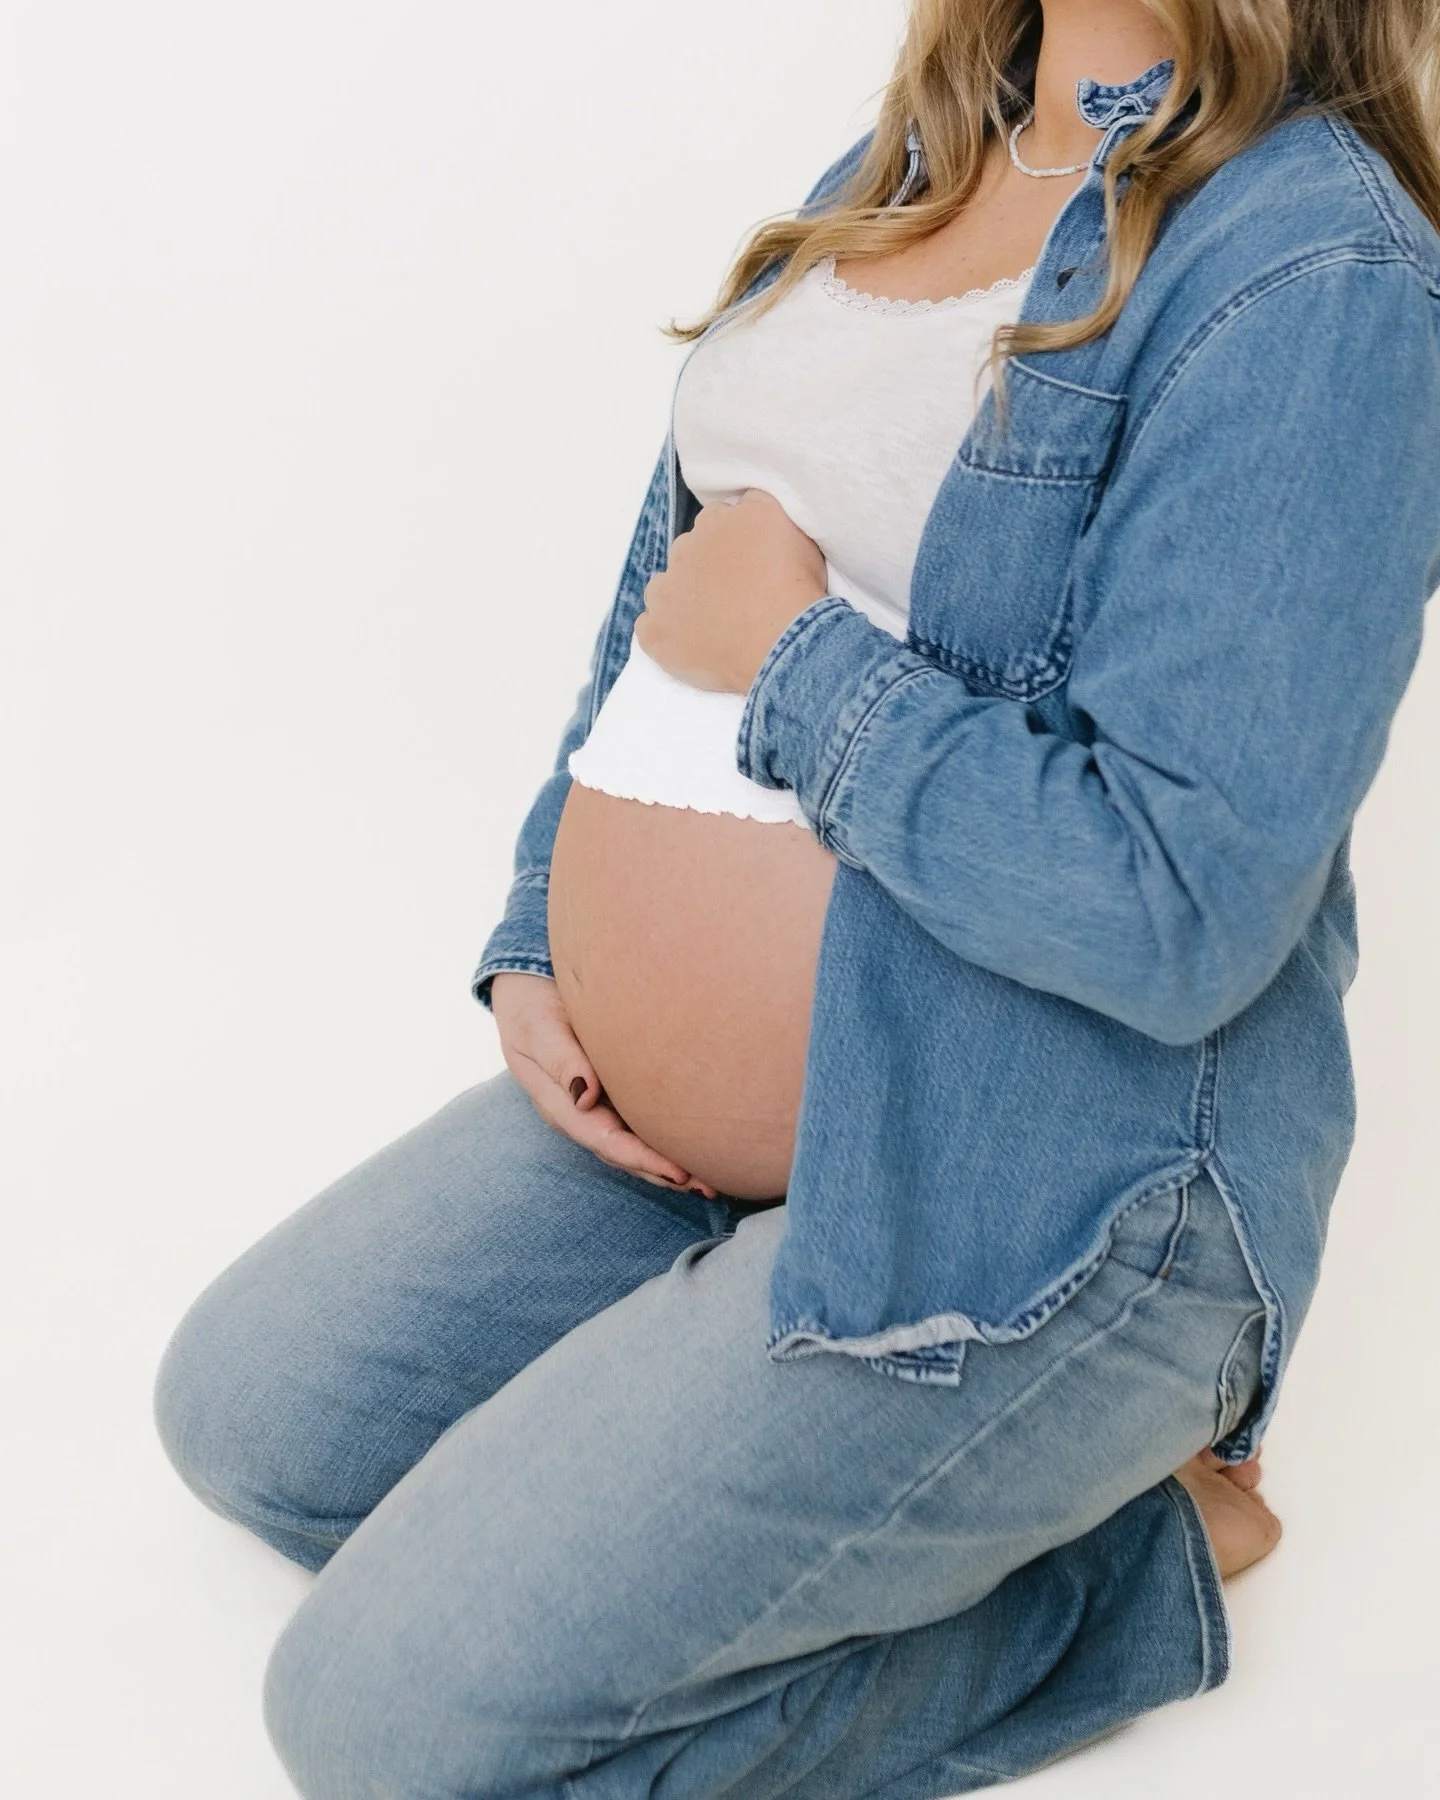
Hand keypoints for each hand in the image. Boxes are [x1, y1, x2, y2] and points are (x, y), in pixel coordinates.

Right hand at [489, 973, 718, 1197]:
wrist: (523, 992)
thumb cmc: (532, 1008)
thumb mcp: (539, 1029)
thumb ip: (561, 1060)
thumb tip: (584, 1097)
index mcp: (561, 1106)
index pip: (606, 1141)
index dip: (643, 1160)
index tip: (679, 1172)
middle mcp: (580, 1115)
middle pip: (625, 1153)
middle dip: (664, 1174)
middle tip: (709, 1188)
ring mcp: (595, 1108)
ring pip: (634, 1144)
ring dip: (669, 1166)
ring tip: (710, 1182)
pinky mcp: (609, 1095)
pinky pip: (638, 1125)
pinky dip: (664, 1141)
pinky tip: (692, 1148)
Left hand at [634, 488, 827, 692]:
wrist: (780, 640)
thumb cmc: (795, 586)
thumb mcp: (792, 526)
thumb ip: (763, 510)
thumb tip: (748, 509)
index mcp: (719, 520)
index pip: (720, 520)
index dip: (736, 543)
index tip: (752, 563)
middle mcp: (686, 548)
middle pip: (689, 552)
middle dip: (706, 569)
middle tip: (736, 596)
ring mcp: (665, 591)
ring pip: (664, 587)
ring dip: (680, 599)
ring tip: (711, 623)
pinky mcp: (656, 631)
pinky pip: (649, 627)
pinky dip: (665, 635)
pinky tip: (689, 645)